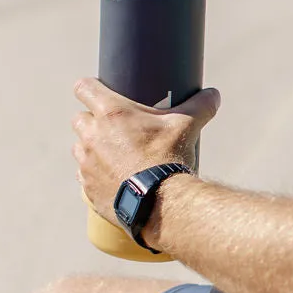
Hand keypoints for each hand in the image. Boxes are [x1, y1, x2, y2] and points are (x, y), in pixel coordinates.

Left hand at [72, 78, 219, 220]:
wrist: (160, 204)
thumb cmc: (169, 159)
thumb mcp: (188, 126)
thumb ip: (200, 106)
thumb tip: (214, 94)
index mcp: (111, 113)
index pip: (83, 87)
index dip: (89, 88)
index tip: (99, 93)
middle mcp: (92, 136)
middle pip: (79, 119)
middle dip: (92, 121)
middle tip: (114, 129)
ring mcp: (86, 163)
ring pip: (79, 148)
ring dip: (91, 149)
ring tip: (114, 156)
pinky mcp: (87, 188)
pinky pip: (84, 177)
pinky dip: (95, 175)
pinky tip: (113, 179)